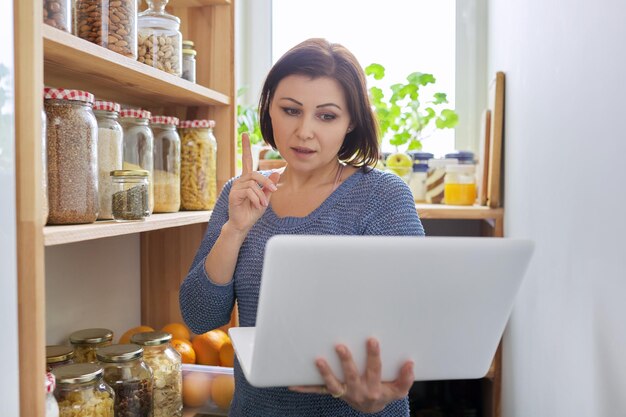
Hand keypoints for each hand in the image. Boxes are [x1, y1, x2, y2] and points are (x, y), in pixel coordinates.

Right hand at [227, 133, 280, 233]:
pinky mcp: (234, 194)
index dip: (246, 147)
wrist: (243, 224)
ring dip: (262, 194)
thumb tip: (277, 171)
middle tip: (273, 191)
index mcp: (247, 179)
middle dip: (266, 182)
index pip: (247, 160)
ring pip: (253, 184)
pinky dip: (256, 199)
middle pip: (255, 174)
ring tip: (263, 204)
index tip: (245, 134)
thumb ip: (269, 185)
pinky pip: (249, 192)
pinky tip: (258, 205)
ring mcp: (235, 187)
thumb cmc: (252, 211)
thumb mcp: (265, 197)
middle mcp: (240, 180)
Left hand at [290, 338, 413, 413]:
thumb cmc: (384, 393)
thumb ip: (405, 379)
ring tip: (318, 360)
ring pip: (333, 384)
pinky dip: (305, 387)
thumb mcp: (398, 390)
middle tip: (340, 346)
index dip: (373, 355)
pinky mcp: (333, 393)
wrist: (370, 409)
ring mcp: (344, 393)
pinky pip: (318, 391)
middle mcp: (358, 391)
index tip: (371, 339)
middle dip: (346, 361)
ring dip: (325, 372)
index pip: (374, 369)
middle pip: (352, 375)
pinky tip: (292, 383)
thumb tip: (409, 363)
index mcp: (375, 388)